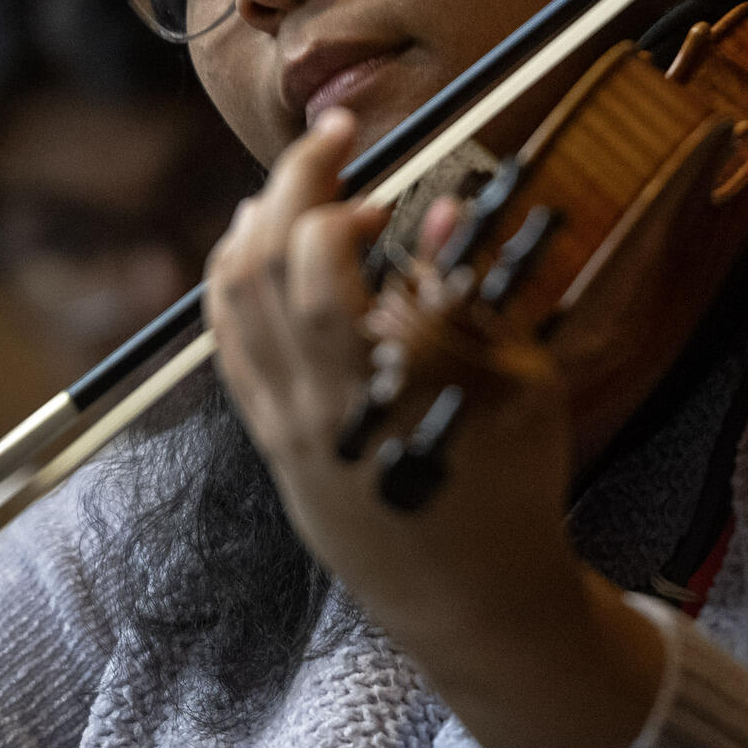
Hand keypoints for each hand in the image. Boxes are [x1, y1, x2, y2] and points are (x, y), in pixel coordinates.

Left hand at [206, 109, 663, 747]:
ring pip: (229, 309)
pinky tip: (263, 258)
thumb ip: (469, 298)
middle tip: (327, 144)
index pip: (315, 268)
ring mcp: (284, 434)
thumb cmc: (512, 493)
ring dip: (251, 232)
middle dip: (285, 187)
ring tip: (290, 191)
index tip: (369, 165)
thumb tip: (438, 210)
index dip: (329, 196)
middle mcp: (312, 410)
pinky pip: (232, 353)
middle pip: (257, 271)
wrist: (475, 604)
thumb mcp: (518, 390)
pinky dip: (237, 290)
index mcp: (376, 391)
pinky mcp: (274, 451)